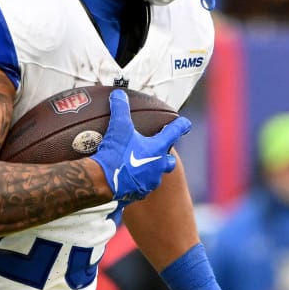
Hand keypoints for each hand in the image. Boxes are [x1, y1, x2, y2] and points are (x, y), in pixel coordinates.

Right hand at [90, 89, 191, 203]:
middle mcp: (157, 167)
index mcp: (157, 149)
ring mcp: (148, 183)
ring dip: (150, 171)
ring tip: (138, 167)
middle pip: (169, 162)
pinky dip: (135, 184)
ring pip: (155, 177)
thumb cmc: (115, 154)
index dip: (181, 126)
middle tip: (157, 152)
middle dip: (165, 157)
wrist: (102, 182)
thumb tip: (119, 94)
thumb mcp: (118, 127)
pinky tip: (125, 181)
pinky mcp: (137, 195)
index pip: (174, 132)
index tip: (186, 123)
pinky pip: (140, 189)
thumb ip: (120, 109)